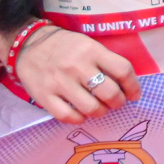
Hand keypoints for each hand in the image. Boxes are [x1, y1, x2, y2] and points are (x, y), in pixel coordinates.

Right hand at [0, 23, 140, 123]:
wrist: (29, 45)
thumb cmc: (65, 46)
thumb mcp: (88, 44)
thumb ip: (105, 61)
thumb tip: (126, 84)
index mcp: (91, 50)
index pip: (122, 70)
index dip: (133, 86)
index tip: (134, 94)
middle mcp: (77, 66)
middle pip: (109, 92)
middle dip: (118, 102)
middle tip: (117, 103)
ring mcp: (59, 83)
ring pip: (91, 108)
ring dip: (100, 112)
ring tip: (100, 108)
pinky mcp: (44, 96)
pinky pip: (68, 116)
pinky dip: (79, 119)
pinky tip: (82, 114)